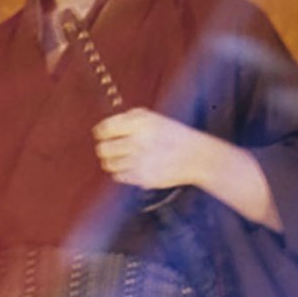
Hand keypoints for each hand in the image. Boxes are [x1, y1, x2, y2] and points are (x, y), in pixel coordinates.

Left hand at [93, 108, 210, 190]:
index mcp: (140, 124)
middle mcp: (138, 142)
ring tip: (125, 158)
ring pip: (109, 164)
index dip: (101, 132)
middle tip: (111, 148)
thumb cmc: (174, 136)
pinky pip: (119, 176)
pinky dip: (122, 173)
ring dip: (113, 161)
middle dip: (105, 148)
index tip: (101, 134)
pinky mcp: (142, 178)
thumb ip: (130, 118)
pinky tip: (133, 167)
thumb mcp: (155, 118)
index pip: (106, 128)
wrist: (196, 156)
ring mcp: (139, 162)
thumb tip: (106, 125)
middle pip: (103, 149)